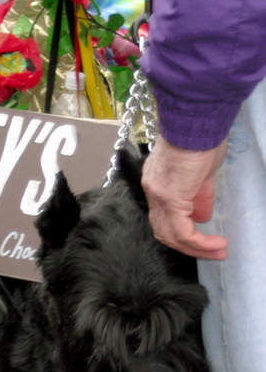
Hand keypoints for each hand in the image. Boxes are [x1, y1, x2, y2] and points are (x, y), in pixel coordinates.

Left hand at [141, 135, 228, 259]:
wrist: (197, 119)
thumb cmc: (202, 137)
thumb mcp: (202, 172)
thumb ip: (199, 196)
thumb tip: (201, 217)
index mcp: (157, 183)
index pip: (163, 217)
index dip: (181, 232)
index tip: (203, 238)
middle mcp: (152, 191)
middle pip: (163, 230)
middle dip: (188, 245)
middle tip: (213, 251)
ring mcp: (158, 195)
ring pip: (170, 235)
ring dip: (195, 248)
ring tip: (218, 251)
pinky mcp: (169, 198)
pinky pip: (181, 231)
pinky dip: (198, 242)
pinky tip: (216, 244)